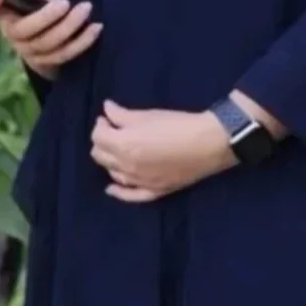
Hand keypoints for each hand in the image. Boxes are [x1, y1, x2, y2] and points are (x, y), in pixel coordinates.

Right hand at [0, 0, 102, 81]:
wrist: (51, 42)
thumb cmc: (41, 10)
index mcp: (5, 13)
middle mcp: (13, 34)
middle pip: (24, 30)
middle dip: (46, 17)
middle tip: (65, 2)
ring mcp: (30, 52)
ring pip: (48, 44)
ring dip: (69, 27)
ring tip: (86, 9)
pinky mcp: (48, 63)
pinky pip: (65, 54)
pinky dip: (82, 41)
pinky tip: (96, 27)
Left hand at [90, 100, 236, 202]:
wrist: (208, 144)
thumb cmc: (178, 125)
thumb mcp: (147, 115)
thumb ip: (121, 114)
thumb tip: (106, 109)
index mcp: (123, 145)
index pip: (98, 137)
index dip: (101, 125)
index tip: (108, 118)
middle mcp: (126, 167)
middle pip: (100, 156)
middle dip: (102, 141)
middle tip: (113, 130)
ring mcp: (139, 182)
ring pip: (112, 173)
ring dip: (110, 160)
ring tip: (119, 148)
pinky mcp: (153, 191)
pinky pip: (129, 196)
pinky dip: (118, 191)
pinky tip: (111, 187)